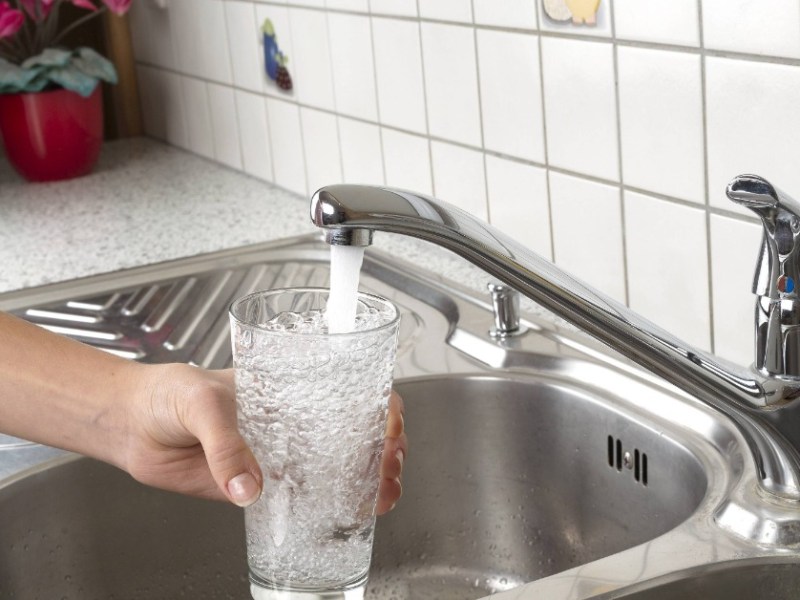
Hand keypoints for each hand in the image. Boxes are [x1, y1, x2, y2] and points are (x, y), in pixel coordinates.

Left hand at [122, 363, 405, 512]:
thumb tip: (248, 486)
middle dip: (387, 447)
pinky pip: (307, 499)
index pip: (349, 390)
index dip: (380, 405)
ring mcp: (282, 455)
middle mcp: (295, 422)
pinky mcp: (264, 486)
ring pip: (342, 467)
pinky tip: (352, 513)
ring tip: (383, 493)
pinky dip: (335, 507)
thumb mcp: (200, 402)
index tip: (388, 423)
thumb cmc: (168, 393)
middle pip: (358, 431)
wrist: (135, 426)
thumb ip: (225, 444)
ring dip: (372, 480)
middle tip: (390, 464)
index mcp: (289, 389)